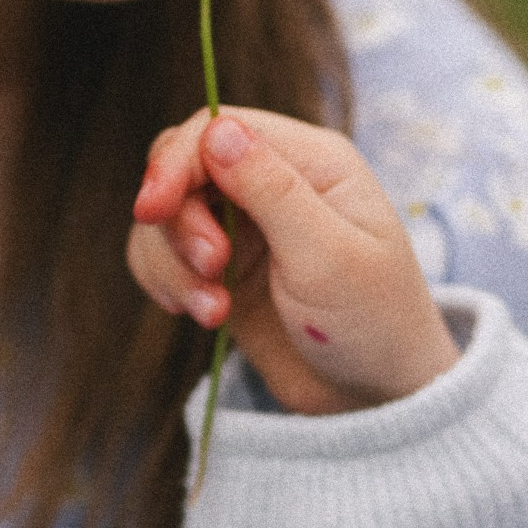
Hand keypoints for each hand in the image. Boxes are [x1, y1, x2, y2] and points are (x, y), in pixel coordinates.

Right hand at [129, 107, 459, 414]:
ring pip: (166, 216)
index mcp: (312, 162)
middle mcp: (274, 183)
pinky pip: (163, 255)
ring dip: (172, 261)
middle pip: (182, 166)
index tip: (152, 209)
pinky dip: (166, 282)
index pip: (219, 128)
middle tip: (210, 269)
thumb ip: (273, 190)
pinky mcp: (222, 269)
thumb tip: (217, 129)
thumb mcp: (328, 256)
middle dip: (178, 220)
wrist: (375, 399)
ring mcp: (245, 227)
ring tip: (212, 311)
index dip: (176, 161)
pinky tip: (202, 315)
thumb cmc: (373, 322)